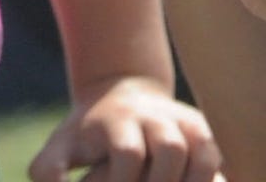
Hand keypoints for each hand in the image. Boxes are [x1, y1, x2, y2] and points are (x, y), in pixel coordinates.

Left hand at [26, 74, 222, 181]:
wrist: (120, 93)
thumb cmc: (84, 134)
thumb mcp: (58, 148)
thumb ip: (48, 172)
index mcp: (118, 121)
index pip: (128, 153)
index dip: (122, 181)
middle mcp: (154, 117)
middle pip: (170, 149)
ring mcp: (182, 121)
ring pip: (202, 150)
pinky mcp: (201, 129)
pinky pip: (217, 153)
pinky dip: (211, 177)